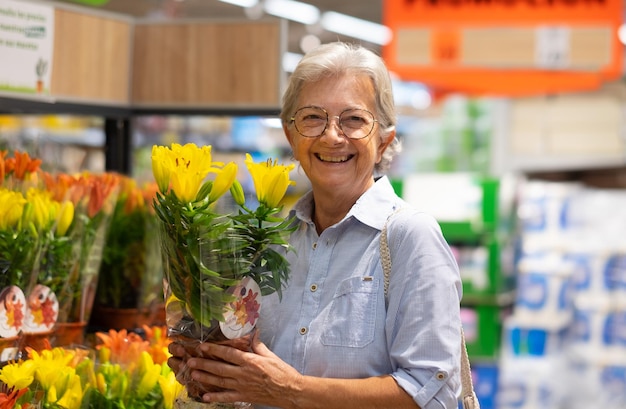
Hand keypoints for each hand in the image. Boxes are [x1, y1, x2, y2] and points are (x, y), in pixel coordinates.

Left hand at [184, 332, 302, 407]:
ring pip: (220, 381)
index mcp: (250, 361)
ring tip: (193, 374)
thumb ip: (258, 345)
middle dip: (204, 363)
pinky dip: (216, 397)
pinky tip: (205, 396)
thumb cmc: (282, 372)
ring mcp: (242, 386)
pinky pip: (227, 397)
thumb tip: (252, 334)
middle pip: (219, 367)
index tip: (203, 346)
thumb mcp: (270, 355)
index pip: (228, 353)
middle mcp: (243, 373)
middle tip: (190, 360)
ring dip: (205, 377)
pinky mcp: (244, 396)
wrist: (290, 390)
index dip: (214, 349)